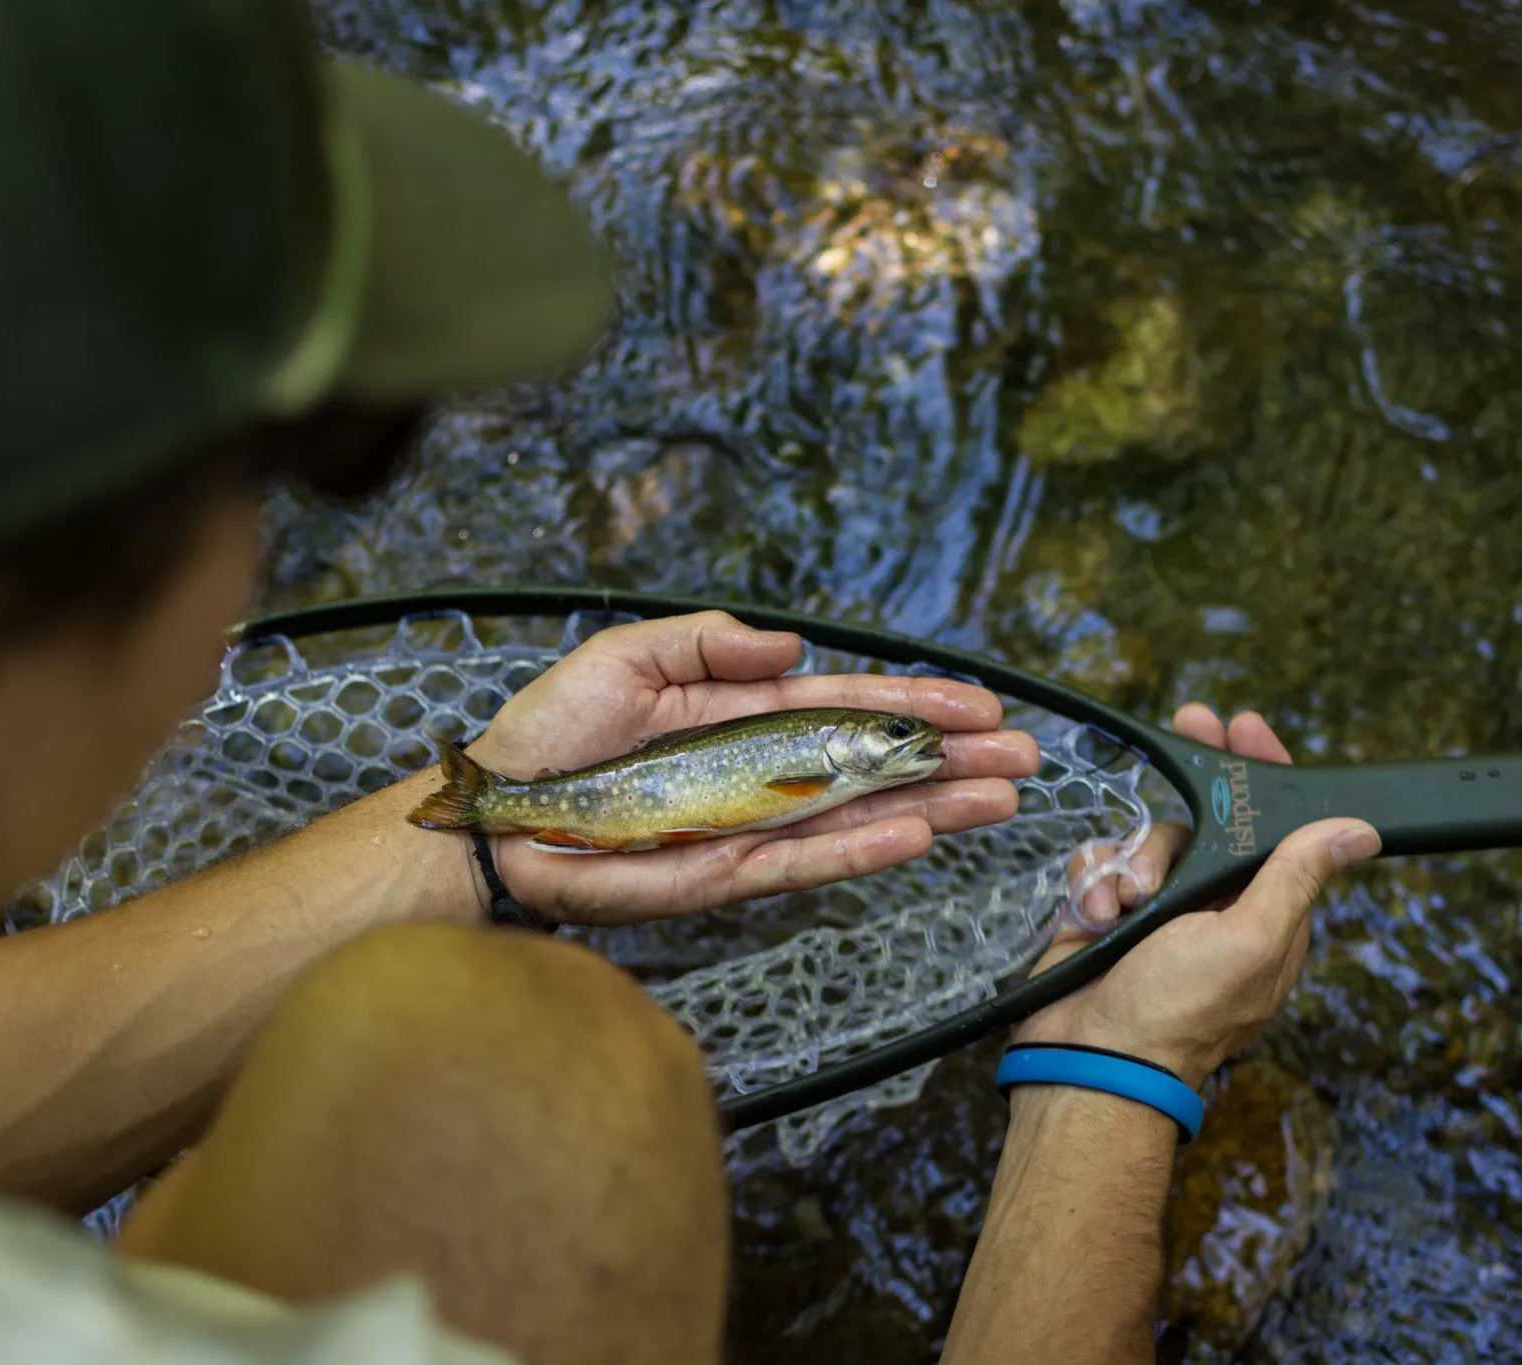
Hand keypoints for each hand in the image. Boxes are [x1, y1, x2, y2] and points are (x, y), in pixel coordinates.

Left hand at [461, 611, 1039, 925]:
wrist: (495, 816)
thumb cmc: (551, 732)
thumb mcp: (627, 655)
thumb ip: (708, 640)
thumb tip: (792, 646)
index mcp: (742, 711)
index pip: (847, 702)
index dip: (913, 700)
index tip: (980, 701)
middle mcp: (760, 770)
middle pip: (873, 762)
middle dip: (949, 759)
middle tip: (1025, 758)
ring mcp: (749, 824)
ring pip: (858, 815)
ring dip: (932, 807)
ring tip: (1000, 799)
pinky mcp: (724, 872)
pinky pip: (805, 862)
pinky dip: (862, 849)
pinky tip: (921, 834)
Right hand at [1011, 704, 1379, 1089]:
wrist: (1090, 1061)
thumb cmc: (1178, 1013)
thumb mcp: (1251, 940)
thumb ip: (1297, 877)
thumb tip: (1359, 833)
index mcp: (1264, 919)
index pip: (1277, 834)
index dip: (1267, 781)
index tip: (1250, 730)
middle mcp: (1213, 911)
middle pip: (1207, 824)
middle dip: (1192, 794)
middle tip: (1193, 722)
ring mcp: (1157, 913)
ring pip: (1149, 838)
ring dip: (1135, 860)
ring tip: (1127, 903)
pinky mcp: (1104, 915)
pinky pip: (1101, 863)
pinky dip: (1095, 882)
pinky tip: (1097, 916)